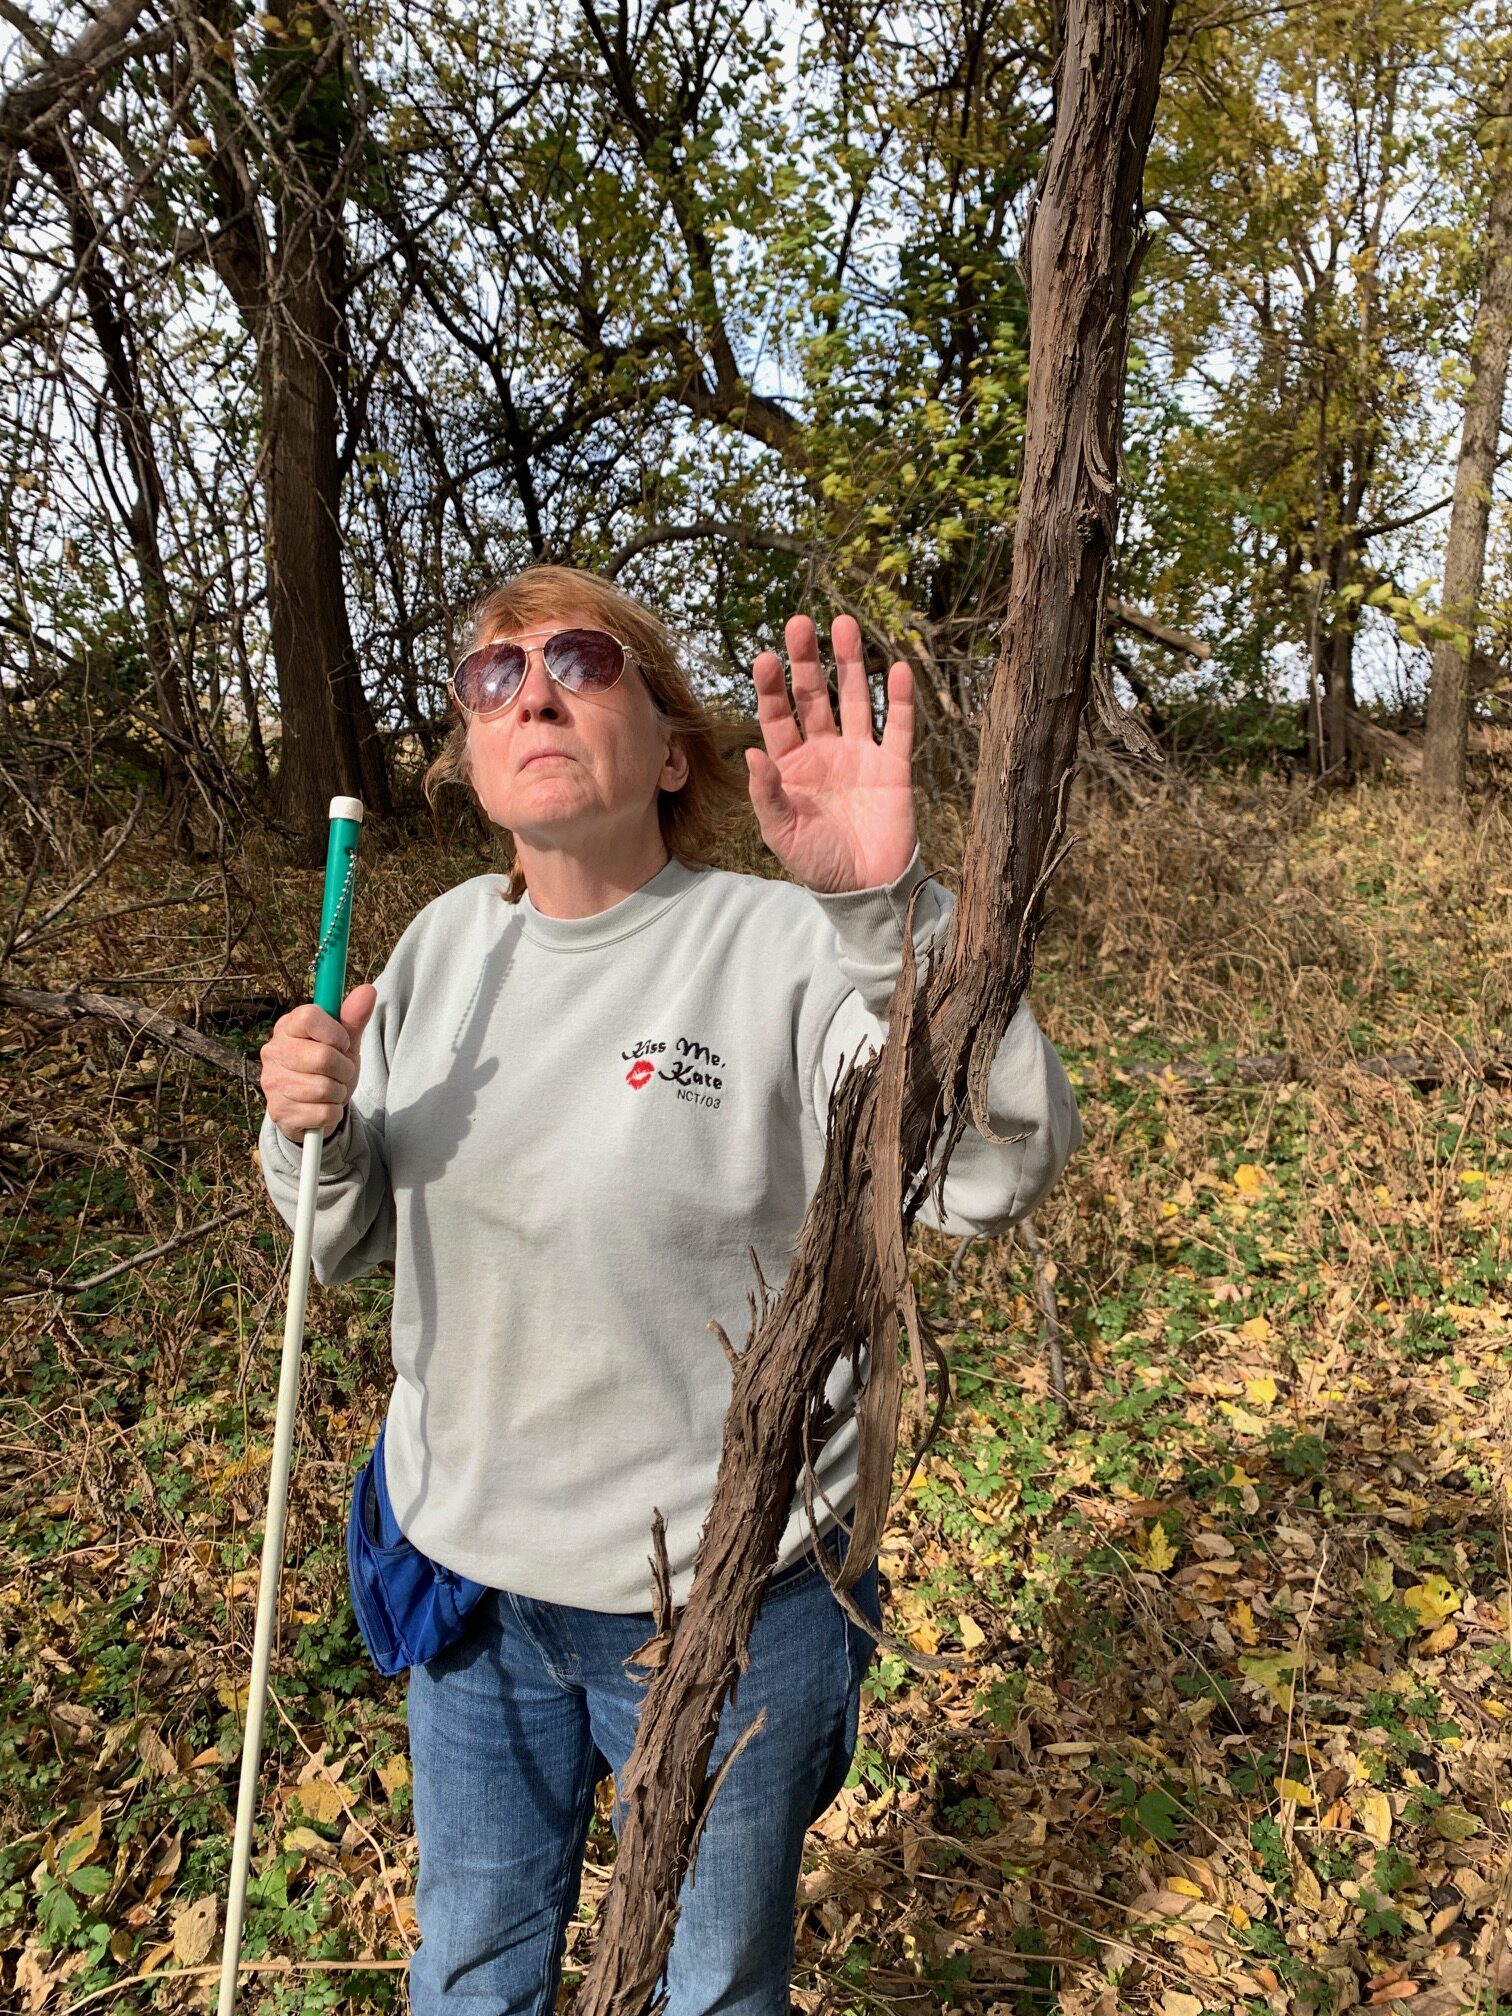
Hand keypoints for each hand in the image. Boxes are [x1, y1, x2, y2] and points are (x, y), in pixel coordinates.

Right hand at [260, 984, 376, 1142]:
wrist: (312, 1109)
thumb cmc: (328, 1068)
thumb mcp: (344, 1042)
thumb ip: (354, 1018)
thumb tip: (368, 990)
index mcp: (287, 1027)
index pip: (309, 1017)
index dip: (335, 1033)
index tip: (342, 1043)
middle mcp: (273, 1052)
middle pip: (323, 1057)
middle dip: (344, 1068)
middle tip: (340, 1071)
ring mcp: (273, 1083)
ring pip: (325, 1088)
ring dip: (339, 1092)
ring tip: (331, 1089)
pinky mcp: (280, 1112)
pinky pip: (324, 1113)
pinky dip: (333, 1112)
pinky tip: (323, 1107)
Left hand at [746, 613, 916, 893]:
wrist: (865, 887)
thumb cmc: (817, 862)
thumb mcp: (781, 833)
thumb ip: (767, 794)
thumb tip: (752, 753)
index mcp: (791, 765)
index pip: (777, 716)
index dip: (771, 688)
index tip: (766, 658)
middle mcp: (825, 751)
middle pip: (814, 696)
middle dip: (807, 660)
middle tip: (801, 623)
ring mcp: (860, 755)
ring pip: (855, 699)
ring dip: (851, 663)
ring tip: (845, 625)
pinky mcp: (894, 767)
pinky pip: (899, 727)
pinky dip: (900, 700)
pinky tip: (898, 669)